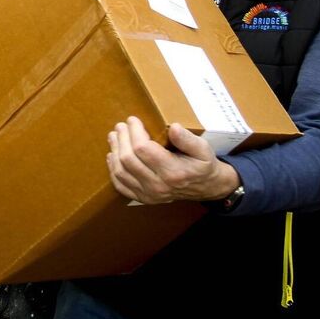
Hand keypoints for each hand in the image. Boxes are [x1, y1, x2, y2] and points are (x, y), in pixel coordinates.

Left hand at [106, 117, 239, 204]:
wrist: (206, 188)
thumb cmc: (203, 165)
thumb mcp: (203, 149)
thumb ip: (188, 139)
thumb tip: (173, 127)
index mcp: (173, 172)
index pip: (143, 149)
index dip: (134, 132)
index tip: (132, 120)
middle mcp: (158, 186)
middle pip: (128, 159)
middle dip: (121, 139)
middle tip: (120, 126)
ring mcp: (149, 194)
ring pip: (120, 172)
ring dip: (114, 151)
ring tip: (114, 137)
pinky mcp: (143, 198)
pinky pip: (120, 185)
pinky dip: (113, 169)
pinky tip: (113, 156)